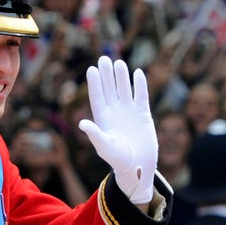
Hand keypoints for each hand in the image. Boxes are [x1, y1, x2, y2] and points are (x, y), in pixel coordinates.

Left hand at [78, 56, 156, 203]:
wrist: (137, 165)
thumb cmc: (117, 159)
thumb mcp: (104, 146)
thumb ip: (94, 134)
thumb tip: (82, 123)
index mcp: (102, 118)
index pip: (97, 97)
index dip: (95, 84)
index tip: (91, 69)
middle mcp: (114, 112)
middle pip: (109, 89)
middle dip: (106, 75)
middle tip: (103, 58)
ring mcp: (128, 111)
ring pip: (124, 89)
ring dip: (121, 77)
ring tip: (118, 63)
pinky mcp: (143, 114)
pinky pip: (141, 96)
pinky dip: (140, 85)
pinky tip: (137, 73)